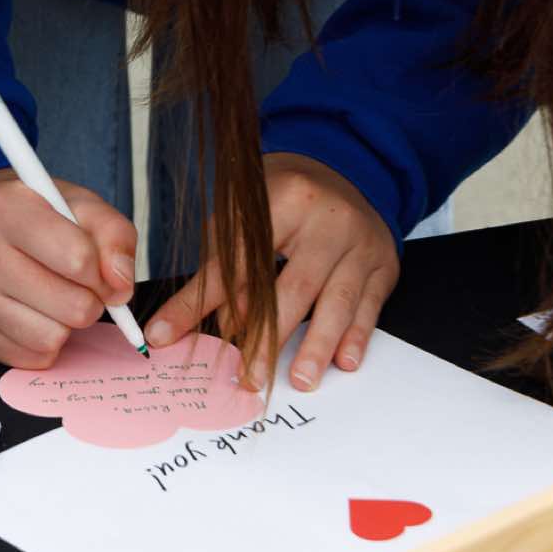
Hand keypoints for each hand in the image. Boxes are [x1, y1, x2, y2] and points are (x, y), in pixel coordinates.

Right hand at [0, 170, 138, 368]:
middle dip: (89, 302)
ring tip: (52, 298)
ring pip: (52, 339)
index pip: (78, 259)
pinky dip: (42, 341)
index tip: (102, 272)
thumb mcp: (77, 204)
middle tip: (79, 287)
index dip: (105, 273)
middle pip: (72, 307)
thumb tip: (121, 286)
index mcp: (6, 209)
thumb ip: (114, 235)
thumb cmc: (29, 215)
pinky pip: (31, 357)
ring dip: (65, 324)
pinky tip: (31, 314)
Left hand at [145, 153, 397, 392]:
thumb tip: (211, 325)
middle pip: (293, 286)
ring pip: (336, 301)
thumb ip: (222, 268)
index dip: (203, 302)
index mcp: (282, 201)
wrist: (343, 171)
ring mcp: (360, 243)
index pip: (237, 262)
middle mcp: (326, 221)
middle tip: (249, 377)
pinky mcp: (383, 264)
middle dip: (268, 337)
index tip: (169, 335)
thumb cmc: (281, 200)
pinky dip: (356, 337)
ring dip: (316, 346)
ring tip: (298, 380)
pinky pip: (369, 306)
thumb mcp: (241, 218)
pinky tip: (344, 362)